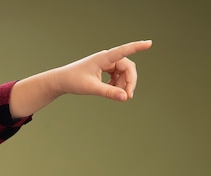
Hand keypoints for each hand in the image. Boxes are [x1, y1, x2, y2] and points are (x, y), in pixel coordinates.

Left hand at [9, 40, 151, 117]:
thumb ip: (108, 92)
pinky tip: (111, 91)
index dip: (137, 47)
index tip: (149, 43)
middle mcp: (106, 58)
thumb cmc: (73, 81)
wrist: (61, 81)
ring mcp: (106, 63)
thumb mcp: (91, 88)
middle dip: (129, 81)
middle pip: (127, 67)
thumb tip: (125, 97)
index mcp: (103, 58)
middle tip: (128, 97)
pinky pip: (117, 76)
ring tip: (116, 95)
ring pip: (123, 73)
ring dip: (123, 84)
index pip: (123, 50)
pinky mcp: (104, 69)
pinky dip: (117, 84)